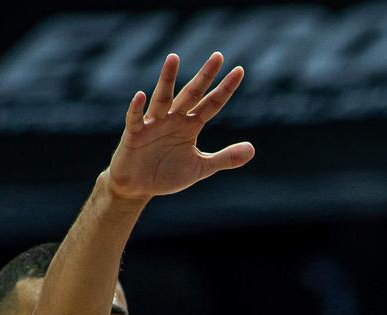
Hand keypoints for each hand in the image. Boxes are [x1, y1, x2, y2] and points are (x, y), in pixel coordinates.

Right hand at [106, 52, 253, 201]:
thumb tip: (252, 149)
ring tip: (174, 58)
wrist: (139, 186)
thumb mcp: (201, 168)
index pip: (212, 104)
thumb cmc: (169, 173)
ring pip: (162, 98)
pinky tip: (141, 95)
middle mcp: (174, 119)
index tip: (240, 70)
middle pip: (192, 94)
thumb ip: (225, 158)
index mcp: (190, 125)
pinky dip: (137, 108)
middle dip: (205, 76)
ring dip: (167, 79)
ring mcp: (153, 124)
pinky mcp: (134, 134)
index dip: (225, 89)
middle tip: (218, 56)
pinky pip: (135, 118)